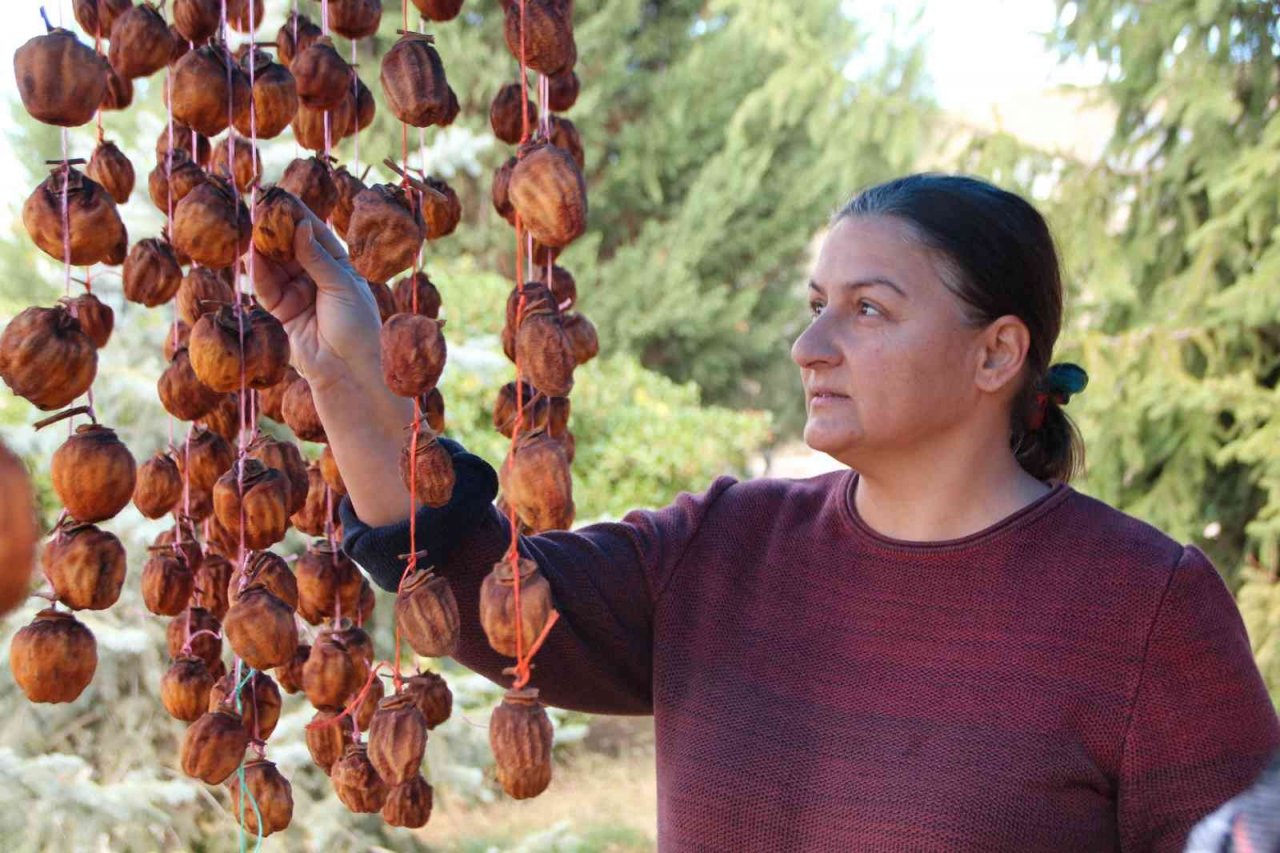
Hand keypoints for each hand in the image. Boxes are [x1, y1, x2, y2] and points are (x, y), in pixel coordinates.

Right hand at [250, 209, 381, 389]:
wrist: (348, 370)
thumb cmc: (357, 326)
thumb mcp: (341, 286)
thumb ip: (316, 257)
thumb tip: (300, 226)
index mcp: (340, 266)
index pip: (315, 234)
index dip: (298, 216)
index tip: (281, 197)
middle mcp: (318, 277)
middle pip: (292, 247)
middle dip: (276, 230)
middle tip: (259, 209)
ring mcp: (299, 293)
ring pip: (276, 265)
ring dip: (264, 248)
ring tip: (252, 229)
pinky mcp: (282, 311)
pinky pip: (267, 287)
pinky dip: (259, 272)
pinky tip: (252, 255)